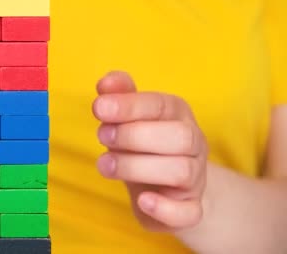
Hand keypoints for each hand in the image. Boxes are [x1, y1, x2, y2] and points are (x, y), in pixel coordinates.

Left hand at [92, 71, 207, 231]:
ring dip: (137, 167)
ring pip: (181, 171)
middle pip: (180, 137)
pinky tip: (142, 199)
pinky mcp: (189, 209)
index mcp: (178, 115)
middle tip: (102, 137)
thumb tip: (106, 83)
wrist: (167, 189)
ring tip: (105, 164)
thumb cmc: (142, 146)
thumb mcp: (129, 119)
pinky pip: (189, 212)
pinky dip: (165, 208)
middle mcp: (193, 144)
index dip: (129, 106)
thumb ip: (118, 96)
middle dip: (135, 136)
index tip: (99, 108)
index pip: (160, 105)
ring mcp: (195, 178)